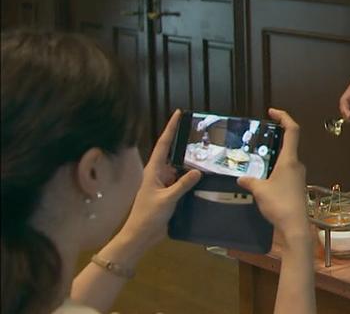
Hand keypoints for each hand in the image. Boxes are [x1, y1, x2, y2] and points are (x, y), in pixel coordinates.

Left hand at [116, 109, 202, 253]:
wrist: (140, 236)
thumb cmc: (148, 215)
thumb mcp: (167, 199)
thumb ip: (182, 185)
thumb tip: (198, 171)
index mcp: (153, 170)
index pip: (163, 144)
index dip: (170, 128)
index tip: (177, 113)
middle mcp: (158, 174)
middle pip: (173, 153)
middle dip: (184, 143)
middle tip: (200, 131)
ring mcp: (164, 184)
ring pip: (180, 168)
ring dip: (191, 162)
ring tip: (208, 152)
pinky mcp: (169, 194)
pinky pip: (182, 181)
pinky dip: (192, 177)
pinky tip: (205, 175)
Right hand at [236, 109, 308, 244]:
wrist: (295, 226)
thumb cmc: (280, 204)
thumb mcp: (260, 191)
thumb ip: (250, 181)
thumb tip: (241, 177)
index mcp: (290, 160)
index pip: (292, 130)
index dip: (284, 117)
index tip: (272, 112)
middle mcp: (297, 164)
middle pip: (289, 143)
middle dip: (276, 136)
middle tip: (259, 135)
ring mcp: (298, 175)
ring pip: (287, 158)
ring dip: (274, 154)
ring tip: (256, 156)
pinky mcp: (297, 186)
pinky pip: (286, 170)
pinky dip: (275, 167)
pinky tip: (263, 175)